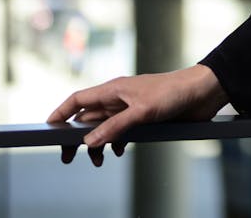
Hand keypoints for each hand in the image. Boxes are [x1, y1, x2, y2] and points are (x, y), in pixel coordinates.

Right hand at [47, 64, 228, 165]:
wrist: (203, 92)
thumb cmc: (174, 92)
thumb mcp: (142, 111)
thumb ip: (115, 127)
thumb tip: (89, 142)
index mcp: (114, 89)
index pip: (78, 100)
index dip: (61, 113)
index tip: (47, 128)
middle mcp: (119, 98)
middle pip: (88, 118)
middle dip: (76, 137)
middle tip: (68, 158)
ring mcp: (130, 108)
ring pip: (104, 127)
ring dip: (98, 144)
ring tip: (98, 161)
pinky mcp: (143, 118)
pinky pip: (121, 132)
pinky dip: (116, 143)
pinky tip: (120, 152)